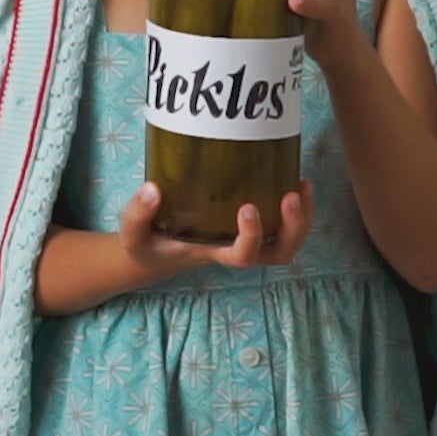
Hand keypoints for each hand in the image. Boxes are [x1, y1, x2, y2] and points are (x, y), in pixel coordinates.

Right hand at [117, 181, 315, 274]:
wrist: (154, 256)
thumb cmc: (148, 245)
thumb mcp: (133, 234)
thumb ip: (137, 214)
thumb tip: (152, 189)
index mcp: (213, 253)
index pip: (243, 257)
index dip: (252, 237)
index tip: (247, 207)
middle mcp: (236, 249)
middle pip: (280, 254)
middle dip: (293, 229)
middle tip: (291, 196)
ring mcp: (246, 239)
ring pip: (287, 242)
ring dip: (302, 218)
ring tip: (303, 185)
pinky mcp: (249, 225)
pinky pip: (282, 225)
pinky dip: (295, 207)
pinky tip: (294, 178)